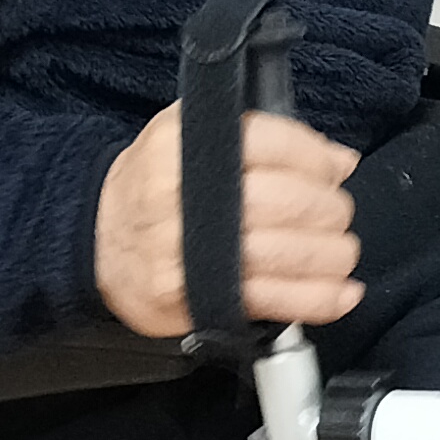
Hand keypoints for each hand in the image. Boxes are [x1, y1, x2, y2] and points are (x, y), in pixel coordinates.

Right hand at [94, 104, 364, 336]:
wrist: (97, 241)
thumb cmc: (156, 187)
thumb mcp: (191, 139)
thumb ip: (265, 141)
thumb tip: (340, 160)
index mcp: (181, 143)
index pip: (271, 142)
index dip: (316, 159)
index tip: (331, 171)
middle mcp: (180, 194)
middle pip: (284, 200)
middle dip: (328, 210)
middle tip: (336, 215)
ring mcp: (183, 250)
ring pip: (283, 252)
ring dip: (330, 255)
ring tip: (341, 253)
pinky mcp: (192, 297)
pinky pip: (271, 300)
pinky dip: (318, 299)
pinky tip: (342, 293)